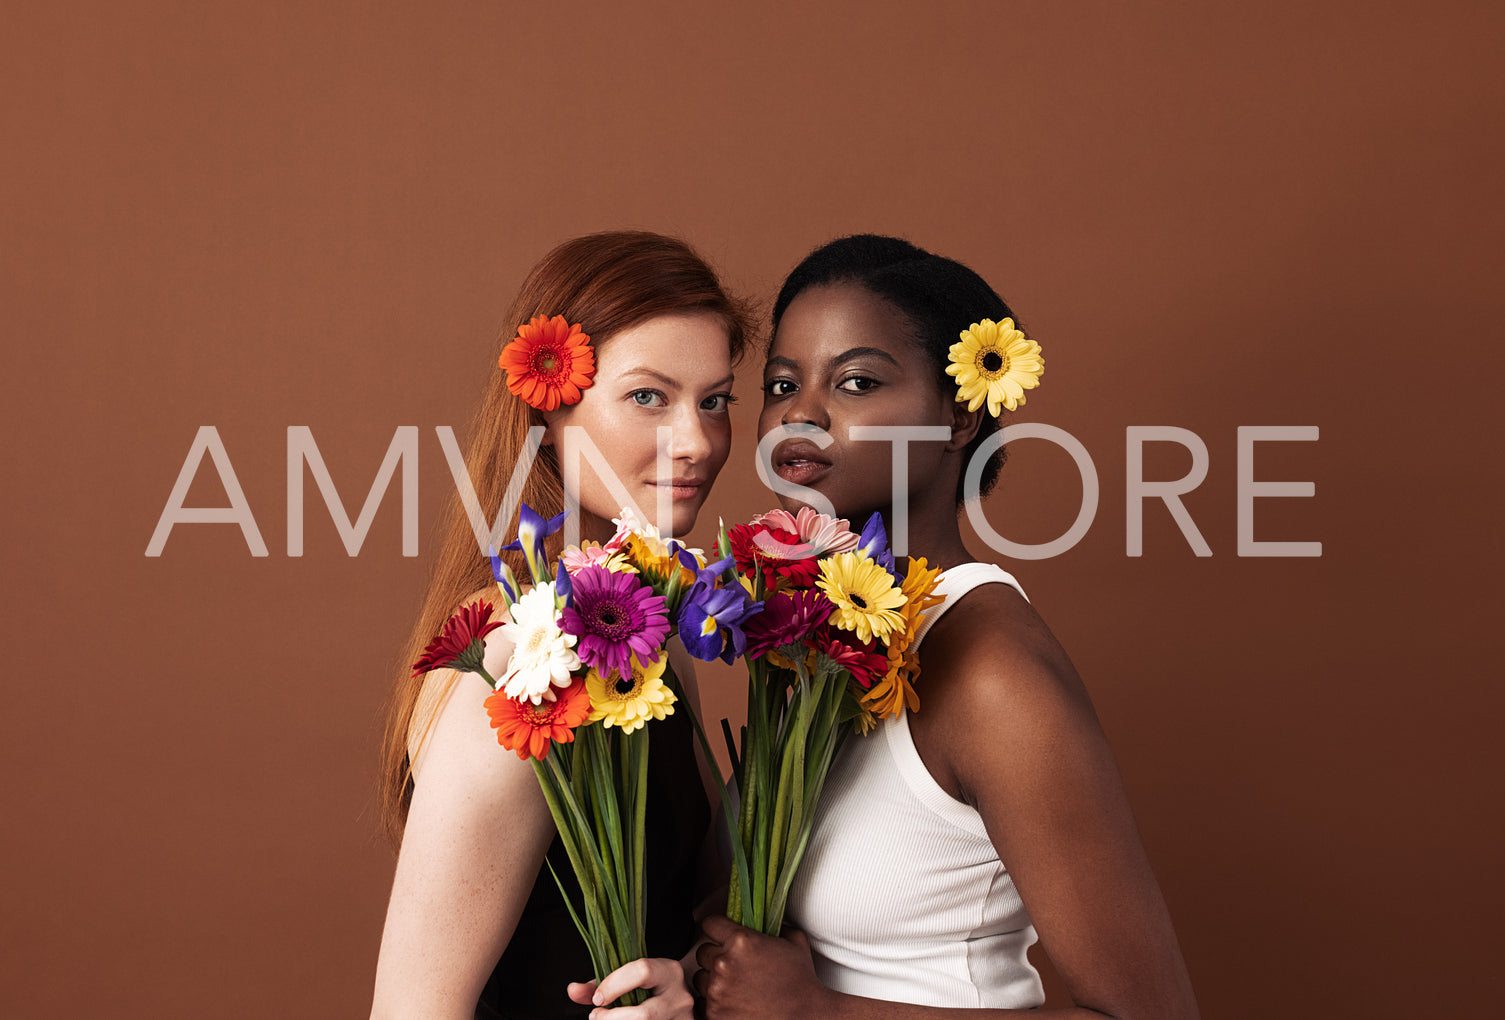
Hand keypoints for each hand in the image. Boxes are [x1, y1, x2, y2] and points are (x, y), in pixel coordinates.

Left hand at [567, 957, 694, 1019]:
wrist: (685, 995)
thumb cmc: (650, 985)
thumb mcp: (629, 976)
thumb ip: (599, 982)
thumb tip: (572, 990)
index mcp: (668, 971)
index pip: (642, 972)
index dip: (614, 985)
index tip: (597, 998)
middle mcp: (679, 996)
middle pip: (643, 1015)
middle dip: (612, 1019)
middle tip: (596, 1016)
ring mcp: (682, 1019)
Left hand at [694, 916, 830, 1019]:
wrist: (805, 1017)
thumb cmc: (801, 982)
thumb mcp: (795, 941)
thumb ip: (775, 925)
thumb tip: (766, 918)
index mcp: (741, 941)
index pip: (710, 924)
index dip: (716, 929)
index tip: (720, 935)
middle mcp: (724, 963)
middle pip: (702, 952)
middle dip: (716, 957)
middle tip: (734, 967)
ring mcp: (716, 990)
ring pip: (700, 978)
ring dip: (712, 980)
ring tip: (734, 987)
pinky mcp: (713, 1014)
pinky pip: (701, 1002)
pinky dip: (713, 1003)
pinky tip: (731, 1003)